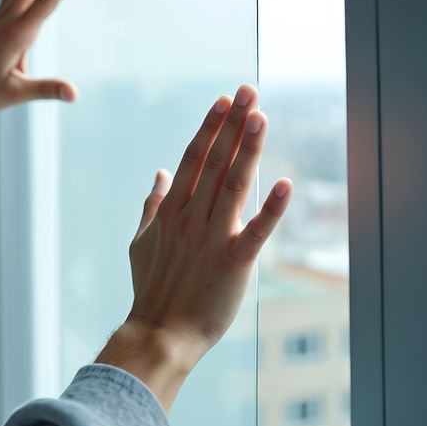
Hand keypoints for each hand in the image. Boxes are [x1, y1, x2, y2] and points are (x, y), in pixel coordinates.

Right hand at [96, 85, 291, 412]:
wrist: (159, 334)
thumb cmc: (151, 290)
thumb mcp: (141, 242)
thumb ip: (152, 206)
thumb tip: (159, 174)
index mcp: (171, 212)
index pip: (193, 158)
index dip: (210, 127)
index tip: (224, 101)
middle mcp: (191, 219)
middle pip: (214, 161)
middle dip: (232, 124)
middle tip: (248, 91)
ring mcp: (211, 240)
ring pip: (233, 185)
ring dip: (247, 149)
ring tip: (261, 116)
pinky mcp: (233, 264)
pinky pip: (255, 232)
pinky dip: (270, 208)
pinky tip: (285, 184)